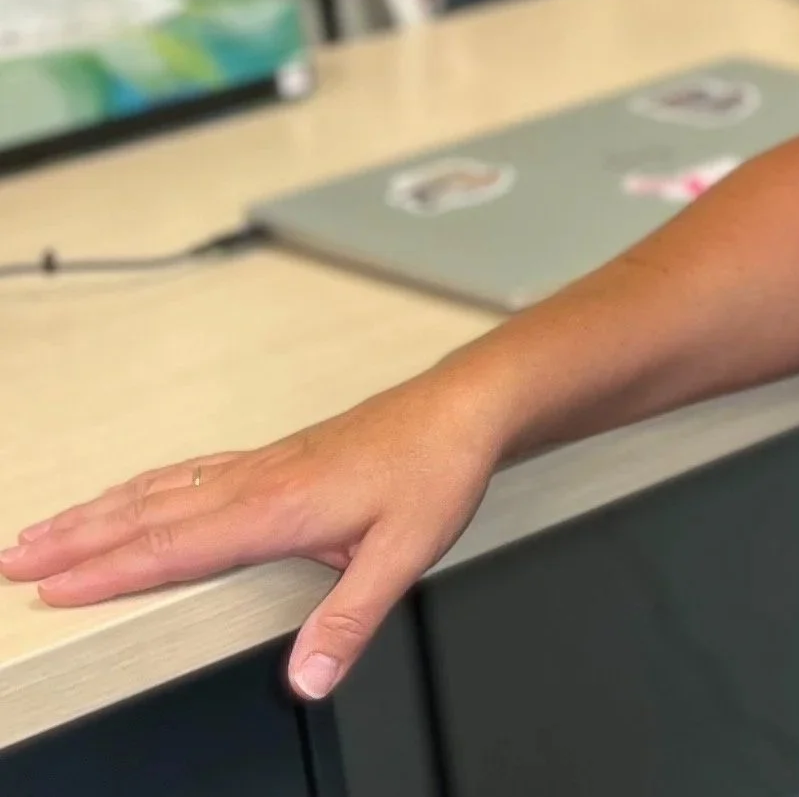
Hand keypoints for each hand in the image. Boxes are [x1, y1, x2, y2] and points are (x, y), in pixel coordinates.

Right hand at [0, 370, 501, 699]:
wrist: (465, 406)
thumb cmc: (436, 468)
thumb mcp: (406, 552)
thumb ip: (350, 619)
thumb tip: (306, 679)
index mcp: (278, 507)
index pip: (174, 547)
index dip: (109, 570)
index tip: (49, 587)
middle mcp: (260, 479)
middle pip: (149, 514)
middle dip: (77, 537)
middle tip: (12, 557)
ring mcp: (265, 463)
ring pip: (164, 488)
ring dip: (101, 510)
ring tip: (47, 527)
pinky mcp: (278, 456)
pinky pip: (193, 471)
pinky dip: (147, 486)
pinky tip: (136, 493)